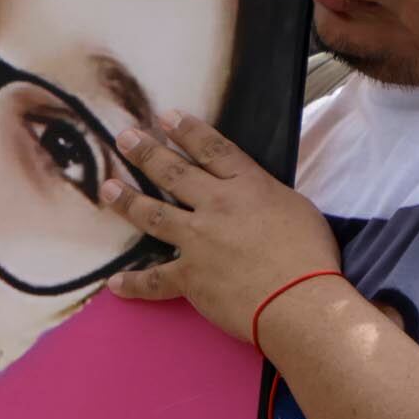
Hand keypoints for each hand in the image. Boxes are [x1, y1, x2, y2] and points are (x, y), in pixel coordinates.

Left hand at [101, 111, 345, 349]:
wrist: (299, 301)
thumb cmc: (310, 256)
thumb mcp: (298, 208)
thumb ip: (268, 196)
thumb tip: (255, 195)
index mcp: (248, 186)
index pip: (213, 149)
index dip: (188, 131)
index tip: (166, 116)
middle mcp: (217, 206)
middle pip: (175, 174)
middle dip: (147, 153)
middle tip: (124, 139)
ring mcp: (198, 241)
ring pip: (155, 215)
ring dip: (129, 200)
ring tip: (108, 188)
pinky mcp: (190, 278)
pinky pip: (155, 280)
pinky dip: (134, 284)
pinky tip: (115, 283)